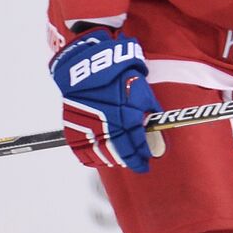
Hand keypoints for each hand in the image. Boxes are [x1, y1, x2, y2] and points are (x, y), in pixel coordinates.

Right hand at [50, 28, 160, 172]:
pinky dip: (89, 157)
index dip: (143, 156)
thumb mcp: (143, 90)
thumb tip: (158, 121)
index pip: (138, 145)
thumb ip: (150, 109)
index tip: (147, 162)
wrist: (87, 67)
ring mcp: (89, 126)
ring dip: (112, 161)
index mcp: (128, 117)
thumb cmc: (117, 75)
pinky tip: (98, 160)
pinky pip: (81, 149)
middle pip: (121, 152)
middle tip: (137, 164)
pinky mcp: (73, 126)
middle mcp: (109, 125)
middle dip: (131, 161)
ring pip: (102, 154)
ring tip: (120, 162)